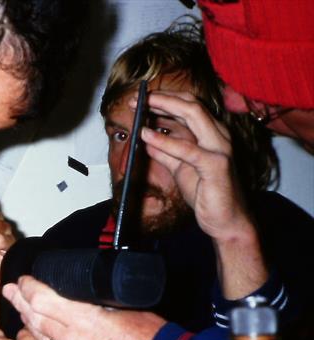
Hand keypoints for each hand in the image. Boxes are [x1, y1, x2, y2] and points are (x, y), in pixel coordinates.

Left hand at [2, 277, 165, 339]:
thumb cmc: (151, 337)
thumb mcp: (123, 306)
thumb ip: (93, 302)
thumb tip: (76, 291)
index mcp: (86, 322)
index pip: (43, 301)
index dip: (29, 288)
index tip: (24, 280)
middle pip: (36, 319)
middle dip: (21, 302)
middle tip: (10, 290)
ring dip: (32, 322)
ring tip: (23, 308)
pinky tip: (49, 336)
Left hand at [136, 91, 251, 241]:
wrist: (225, 220)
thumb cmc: (207, 192)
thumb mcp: (180, 169)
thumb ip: (166, 153)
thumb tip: (146, 140)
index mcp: (211, 133)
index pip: (189, 106)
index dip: (164, 99)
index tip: (140, 98)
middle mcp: (219, 135)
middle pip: (191, 103)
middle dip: (162, 97)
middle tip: (136, 98)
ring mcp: (220, 148)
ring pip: (194, 115)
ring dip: (164, 108)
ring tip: (139, 108)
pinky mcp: (216, 165)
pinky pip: (188, 149)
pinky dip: (165, 140)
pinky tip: (145, 136)